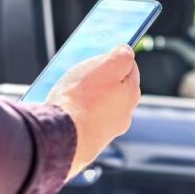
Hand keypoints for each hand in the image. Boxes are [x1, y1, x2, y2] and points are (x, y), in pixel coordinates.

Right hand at [45, 45, 140, 178]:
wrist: (63, 136)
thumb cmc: (83, 99)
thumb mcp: (106, 66)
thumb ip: (122, 56)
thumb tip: (127, 51)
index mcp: (131, 94)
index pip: (129, 68)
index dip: (114, 59)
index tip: (101, 56)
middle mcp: (124, 115)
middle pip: (113, 88)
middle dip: (99, 79)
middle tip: (81, 73)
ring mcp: (107, 131)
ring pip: (98, 106)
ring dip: (86, 98)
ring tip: (68, 92)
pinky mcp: (89, 142)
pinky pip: (84, 121)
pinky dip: (77, 114)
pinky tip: (65, 110)